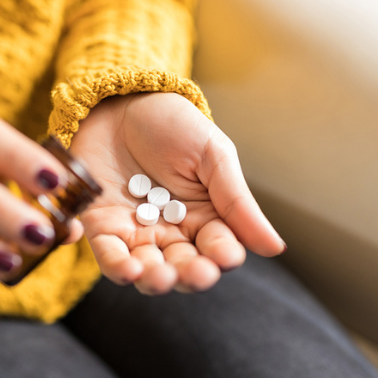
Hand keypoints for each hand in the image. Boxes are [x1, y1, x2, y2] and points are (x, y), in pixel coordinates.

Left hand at [70, 93, 284, 294]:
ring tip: (162, 277)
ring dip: (156, 279)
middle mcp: (171, 232)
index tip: (227, 257)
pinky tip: (129, 271)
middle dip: (191, 275)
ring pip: (148, 270)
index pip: (219, 247)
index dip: (223, 256)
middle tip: (197, 273)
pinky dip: (118, 267)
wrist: (120, 98)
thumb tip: (276, 248)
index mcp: (205, 217)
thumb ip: (238, 203)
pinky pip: (109, 254)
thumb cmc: (172, 125)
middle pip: (184, 266)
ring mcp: (135, 231)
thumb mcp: (213, 156)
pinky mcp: (101, 226)